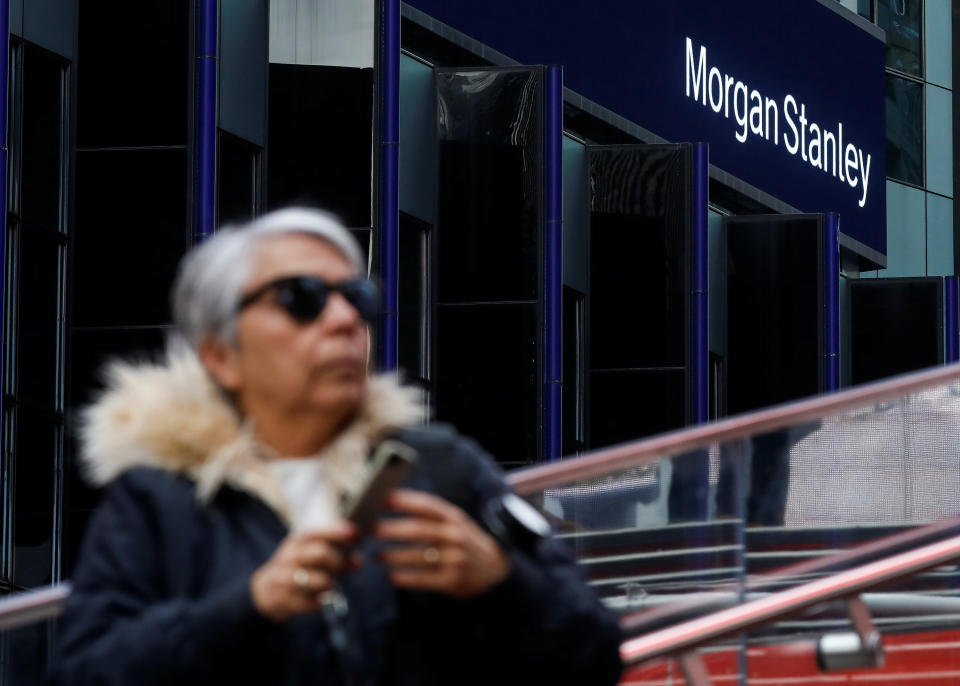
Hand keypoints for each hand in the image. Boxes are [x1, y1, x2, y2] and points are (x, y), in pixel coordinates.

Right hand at [250, 524, 356, 622]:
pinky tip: (321, 601)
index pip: (317, 532)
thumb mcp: (307, 555)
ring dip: (330, 583)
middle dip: (338, 560)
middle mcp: (289, 558)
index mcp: (296, 542)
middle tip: (347, 565)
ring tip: (331, 585)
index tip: (355, 533)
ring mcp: (284, 579)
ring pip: (315, 579)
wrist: (265, 591)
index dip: (336, 532)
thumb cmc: (297, 569)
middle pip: (319, 553)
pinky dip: (319, 603)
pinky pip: (308, 603)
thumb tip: (358, 558)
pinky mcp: (283, 600)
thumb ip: (332, 554)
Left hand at [375, 489, 509, 597]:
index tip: (384, 499)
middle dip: (394, 529)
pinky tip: (392, 577)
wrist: (494, 570)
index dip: (406, 501)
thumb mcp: (455, 522)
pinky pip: (424, 579)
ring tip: (378, 555)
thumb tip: (392, 503)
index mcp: (454, 517)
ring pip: (419, 555)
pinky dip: (406, 578)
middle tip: (373, 529)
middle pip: (420, 530)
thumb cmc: (464, 541)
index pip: (428, 506)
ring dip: (395, 555)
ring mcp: (455, 559)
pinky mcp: (452, 580)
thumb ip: (430, 515)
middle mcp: (455, 536)